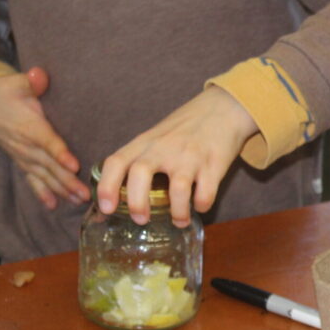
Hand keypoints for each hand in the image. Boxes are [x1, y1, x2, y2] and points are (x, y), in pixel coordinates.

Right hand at [0, 67, 87, 208]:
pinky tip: (53, 206)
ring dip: (61, 190)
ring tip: (78, 201)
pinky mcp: (22, 162)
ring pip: (44, 176)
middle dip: (68, 181)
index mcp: (29, 127)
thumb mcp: (16, 83)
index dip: (60, 154)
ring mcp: (24, 156)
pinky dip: (42, 193)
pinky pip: (32, 180)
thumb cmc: (3, 93)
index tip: (74, 165)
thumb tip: (39, 75)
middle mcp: (26, 146)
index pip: (47, 142)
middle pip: (49, 166)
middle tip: (86, 194)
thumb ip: (32, 81)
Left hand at [97, 87, 258, 227]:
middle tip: (141, 220)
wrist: (223, 108)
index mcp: (146, 143)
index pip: (117, 162)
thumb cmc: (187, 128)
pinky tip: (201, 205)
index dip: (106, 187)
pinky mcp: (214, 164)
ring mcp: (190, 156)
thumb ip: (141, 158)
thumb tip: (123, 194)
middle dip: (137, 203)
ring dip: (177, 212)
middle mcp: (164, 148)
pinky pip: (206, 193)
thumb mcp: (157, 137)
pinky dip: (202, 205)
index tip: (106, 209)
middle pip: (140, 173)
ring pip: (178, 189)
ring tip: (179, 221)